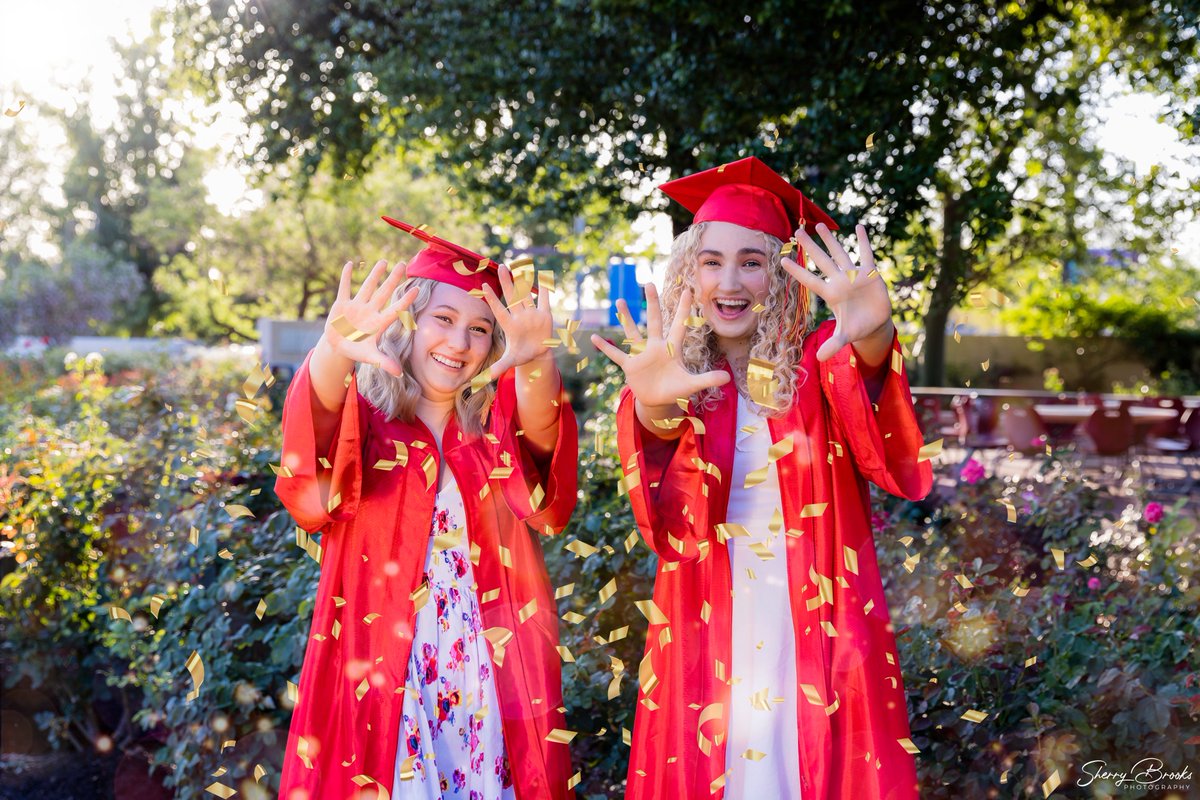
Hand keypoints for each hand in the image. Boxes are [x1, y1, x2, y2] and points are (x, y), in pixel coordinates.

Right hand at [322, 259, 418, 375]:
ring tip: (384, 262)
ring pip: (367, 287)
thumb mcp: (370, 357)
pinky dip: (345, 277)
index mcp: (379, 323)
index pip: (395, 309)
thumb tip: (399, 373)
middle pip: (384, 293)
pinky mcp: (342, 304)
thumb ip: (384, 362)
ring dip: (374, 274)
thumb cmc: (358, 350)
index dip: (405, 300)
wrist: (339, 347)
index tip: (416, 289)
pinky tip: (349, 264)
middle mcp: (370, 311)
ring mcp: (357, 306)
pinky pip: (344, 288)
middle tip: (404, 264)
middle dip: (393, 279)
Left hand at [481, 265, 554, 376]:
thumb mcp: (510, 361)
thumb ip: (499, 367)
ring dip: (524, 281)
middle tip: (500, 266)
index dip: (492, 298)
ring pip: (527, 295)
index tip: (484, 286)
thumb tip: (485, 378)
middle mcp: (519, 316)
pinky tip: (545, 276)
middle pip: (512, 296)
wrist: (537, 353)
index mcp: (509, 325)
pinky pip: (544, 300)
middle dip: (507, 282)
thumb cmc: (521, 354)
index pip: (499, 310)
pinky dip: (545, 290)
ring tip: (519, 266)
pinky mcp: (545, 315)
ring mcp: (532, 314)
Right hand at [589, 283, 729, 408]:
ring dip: (626, 318)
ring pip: (632, 332)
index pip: (679, 325)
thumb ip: (707, 380)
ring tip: (620, 301)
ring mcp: (641, 355)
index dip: (683, 309)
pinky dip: (605, 348)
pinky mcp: (630, 366)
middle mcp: (655, 347)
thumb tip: (728, 379)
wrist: (658, 400)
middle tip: (649, 283)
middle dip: (652, 303)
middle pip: (654, 321)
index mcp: (672, 349)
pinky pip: (615, 355)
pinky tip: (593, 338)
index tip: (687, 290)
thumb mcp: (691, 385)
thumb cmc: (675, 390)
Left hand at [782, 222, 892, 361]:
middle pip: (822, 260)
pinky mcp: (870, 273)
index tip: (782, 260)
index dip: (797, 271)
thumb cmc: (857, 327)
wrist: (876, 322)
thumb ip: (833, 344)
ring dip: (831, 239)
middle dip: (810, 246)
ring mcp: (854, 275)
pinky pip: (866, 254)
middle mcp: (839, 281)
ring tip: (820, 224)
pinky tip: (859, 226)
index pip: (810, 280)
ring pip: (840, 253)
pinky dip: (863, 241)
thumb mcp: (845, 336)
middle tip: (797, 230)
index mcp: (831, 294)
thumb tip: (819, 357)